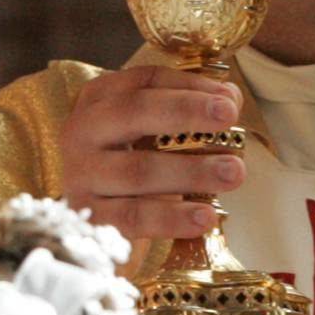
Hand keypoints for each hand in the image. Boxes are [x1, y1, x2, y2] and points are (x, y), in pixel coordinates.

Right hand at [57, 67, 246, 257]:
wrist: (86, 233)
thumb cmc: (129, 172)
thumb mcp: (150, 136)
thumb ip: (185, 113)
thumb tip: (229, 99)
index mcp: (99, 101)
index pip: (144, 81)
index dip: (188, 85)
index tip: (228, 98)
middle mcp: (83, 132)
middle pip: (133, 111)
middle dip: (185, 111)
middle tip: (228, 116)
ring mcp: (81, 176)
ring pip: (138, 169)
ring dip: (191, 170)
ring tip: (233, 172)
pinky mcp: (88, 219)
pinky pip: (134, 216)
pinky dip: (172, 218)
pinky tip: (205, 216)